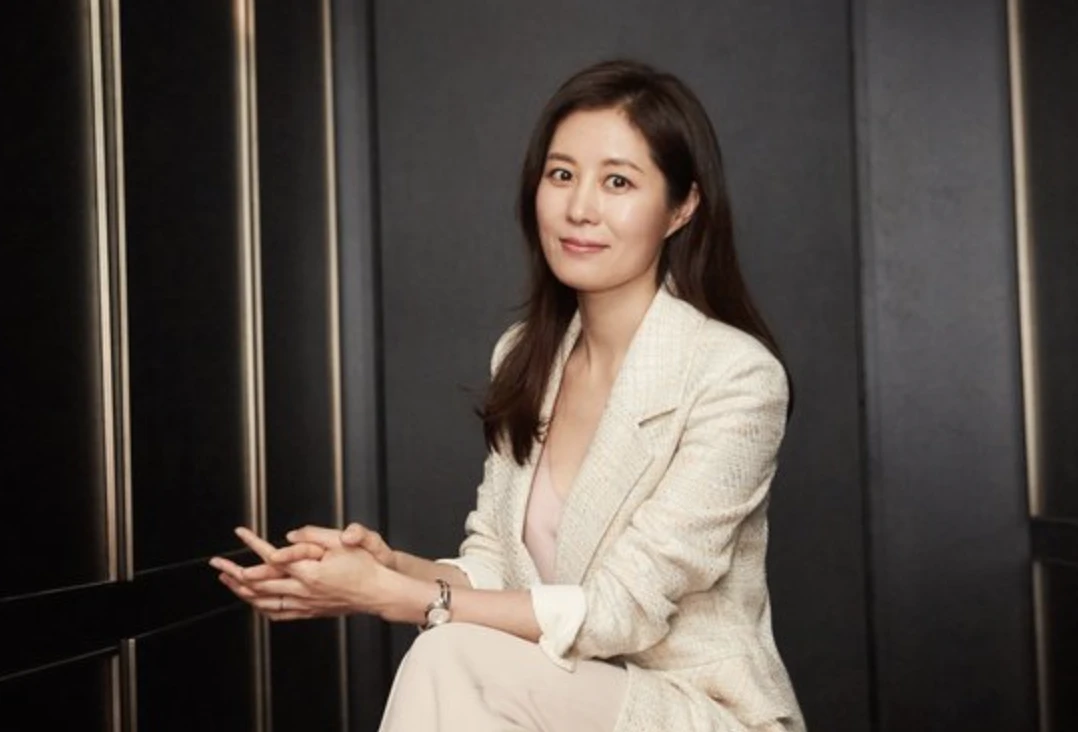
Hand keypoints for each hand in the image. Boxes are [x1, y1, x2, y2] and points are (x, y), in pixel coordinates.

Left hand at [210, 527, 398, 621]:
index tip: (241, 533)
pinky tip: (254, 603)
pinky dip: (260, 608)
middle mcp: (302, 590)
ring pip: (263, 601)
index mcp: (308, 571)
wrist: (378, 592)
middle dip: (233, 572)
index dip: (252, 543)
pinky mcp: (309, 612)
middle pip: (258, 583)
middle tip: (218, 564)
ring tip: (228, 582)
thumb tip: (289, 537)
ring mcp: (304, 604)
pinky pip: (277, 614)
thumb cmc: (364, 567)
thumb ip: (313, 538)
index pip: (271, 556)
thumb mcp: (341, 543)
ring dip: (242, 592)